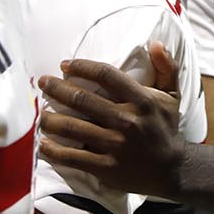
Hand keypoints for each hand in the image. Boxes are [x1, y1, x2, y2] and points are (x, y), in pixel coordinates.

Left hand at [36, 43, 186, 198]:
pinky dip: (54, 151)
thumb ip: (167, 67)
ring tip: (41, 115)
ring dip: (50, 119)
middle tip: (43, 83)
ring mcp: (115, 145)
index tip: (64, 65)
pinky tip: (43, 144)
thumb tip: (156, 43)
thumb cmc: (166, 129)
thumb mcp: (172, 96)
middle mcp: (126, 120)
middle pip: (82, 99)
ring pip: (72, 128)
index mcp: (141, 100)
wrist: (173, 170)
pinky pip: (73, 157)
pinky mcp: (106, 167)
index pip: (105, 74)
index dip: (81, 66)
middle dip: (56, 88)